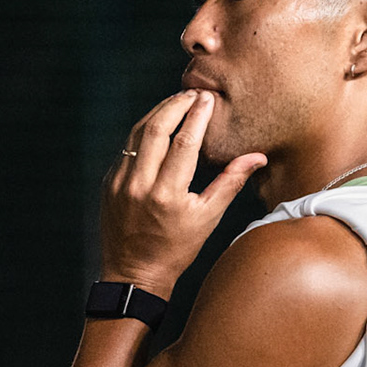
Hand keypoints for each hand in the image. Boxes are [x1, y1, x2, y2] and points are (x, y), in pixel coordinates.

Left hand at [100, 91, 266, 295]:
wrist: (134, 274)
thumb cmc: (177, 249)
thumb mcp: (208, 218)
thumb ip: (230, 182)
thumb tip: (257, 156)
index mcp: (167, 195)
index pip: (184, 142)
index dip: (197, 116)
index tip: (208, 98)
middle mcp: (140, 185)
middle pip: (156, 129)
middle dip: (176, 105)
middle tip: (192, 92)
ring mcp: (120, 183)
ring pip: (137, 134)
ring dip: (157, 113)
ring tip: (176, 101)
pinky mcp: (109, 183)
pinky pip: (126, 148)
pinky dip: (143, 132)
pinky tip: (157, 125)